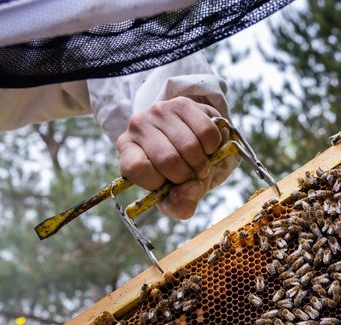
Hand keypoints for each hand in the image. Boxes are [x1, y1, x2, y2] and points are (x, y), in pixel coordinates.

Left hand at [117, 97, 225, 219]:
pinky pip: (206, 132)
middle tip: (191, 175)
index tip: (167, 183)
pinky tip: (206, 148)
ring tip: (199, 162)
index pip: (136, 168)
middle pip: (168, 160)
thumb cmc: (175, 171)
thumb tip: (193, 188)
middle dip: (187, 175)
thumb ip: (180, 204)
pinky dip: (213, 147)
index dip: (157, 182)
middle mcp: (137, 126)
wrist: (189, 138)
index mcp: (127, 151)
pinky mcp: (183, 103)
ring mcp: (159, 111)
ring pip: (190, 147)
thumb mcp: (172, 195)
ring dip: (202, 163)